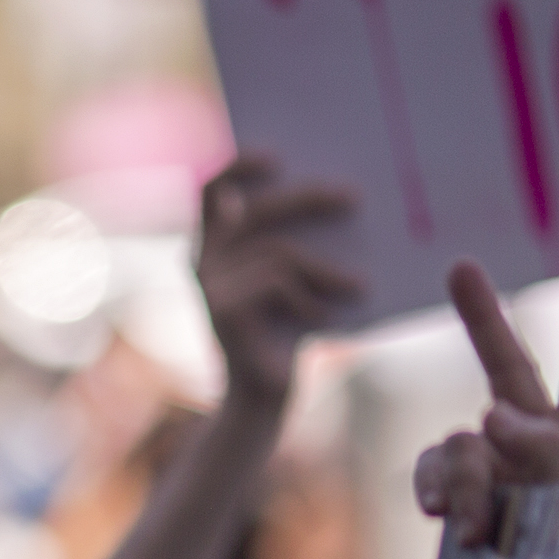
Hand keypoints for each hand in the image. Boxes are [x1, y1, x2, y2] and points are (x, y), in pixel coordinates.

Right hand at [196, 156, 359, 406]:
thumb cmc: (286, 334)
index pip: (210, 189)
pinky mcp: (223, 312)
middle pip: (257, 209)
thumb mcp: (289, 279)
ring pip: (279, 252)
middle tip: (354, 198)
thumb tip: (337, 196)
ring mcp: (208, 287)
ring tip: (358, 286)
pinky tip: (325, 321)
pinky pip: (280, 281)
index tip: (278, 157)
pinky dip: (313, 299)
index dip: (239, 165)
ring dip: (327, 269)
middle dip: (309, 198)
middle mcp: (200, 262)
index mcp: (211, 247)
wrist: (263, 400)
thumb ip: (289, 240)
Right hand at [415, 255, 558, 548]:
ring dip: (462, 482)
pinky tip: (443, 523)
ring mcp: (490, 479)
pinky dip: (436, 494)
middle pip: (508, 371)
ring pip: (460, 441)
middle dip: (482, 322)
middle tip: (461, 268)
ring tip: (472, 532)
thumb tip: (490, 415)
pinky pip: (431, 474)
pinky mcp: (452, 507)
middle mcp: (535, 453)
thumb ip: (545, 451)